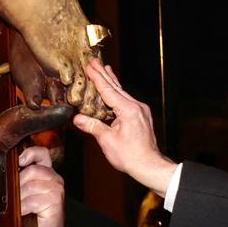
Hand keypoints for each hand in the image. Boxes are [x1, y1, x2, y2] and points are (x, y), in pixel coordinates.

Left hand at [18, 144, 67, 226]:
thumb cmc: (33, 217)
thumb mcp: (25, 195)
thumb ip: (20, 181)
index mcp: (48, 173)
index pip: (41, 153)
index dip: (29, 153)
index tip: (17, 161)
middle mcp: (55, 179)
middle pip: (31, 171)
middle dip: (17, 184)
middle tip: (11, 197)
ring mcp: (57, 190)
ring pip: (31, 185)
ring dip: (19, 198)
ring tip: (16, 207)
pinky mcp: (55, 203)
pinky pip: (32, 201)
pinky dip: (22, 209)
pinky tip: (21, 214)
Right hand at [72, 61, 177, 193]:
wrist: (150, 165)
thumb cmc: (130, 156)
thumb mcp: (108, 141)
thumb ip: (93, 127)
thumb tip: (77, 118)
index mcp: (128, 110)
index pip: (108, 90)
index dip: (98, 78)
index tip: (90, 66)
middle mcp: (136, 106)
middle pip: (117, 87)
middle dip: (104, 74)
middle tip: (95, 61)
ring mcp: (140, 110)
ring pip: (123, 93)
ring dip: (112, 82)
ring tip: (105, 70)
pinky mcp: (142, 116)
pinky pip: (127, 100)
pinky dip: (118, 93)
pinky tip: (115, 91)